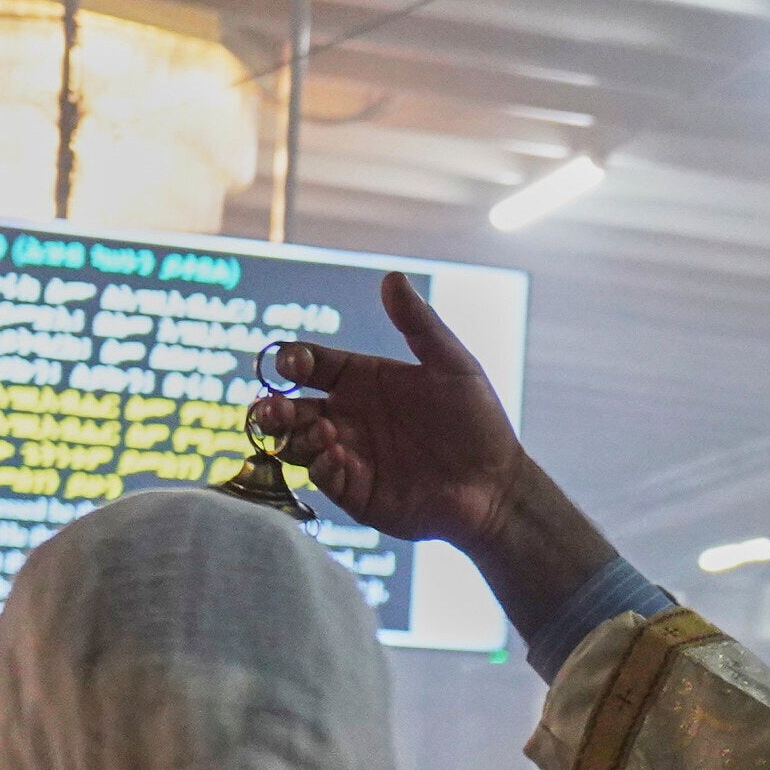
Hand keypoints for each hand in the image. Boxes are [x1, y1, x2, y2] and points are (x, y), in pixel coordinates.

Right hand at [247, 274, 616, 623]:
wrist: (497, 484)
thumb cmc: (477, 421)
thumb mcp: (452, 365)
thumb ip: (419, 325)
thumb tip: (392, 278)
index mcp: (361, 380)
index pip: (311, 364)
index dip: (294, 361)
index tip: (293, 363)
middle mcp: (346, 416)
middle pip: (290, 407)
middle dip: (272, 406)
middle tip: (275, 408)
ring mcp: (348, 455)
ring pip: (295, 443)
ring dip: (294, 436)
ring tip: (322, 432)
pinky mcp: (355, 492)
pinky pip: (322, 478)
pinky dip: (320, 466)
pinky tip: (337, 456)